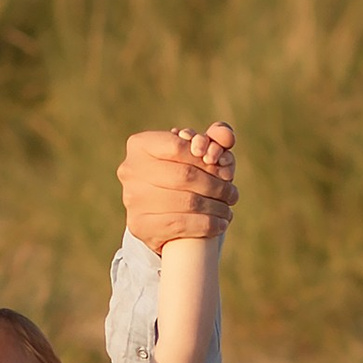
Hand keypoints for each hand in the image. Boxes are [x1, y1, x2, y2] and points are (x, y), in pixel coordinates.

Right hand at [119, 120, 237, 250]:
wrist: (162, 212)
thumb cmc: (184, 173)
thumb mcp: (200, 151)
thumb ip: (217, 137)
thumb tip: (227, 137)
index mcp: (140, 145)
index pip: (178, 146)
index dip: (205, 156)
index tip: (223, 166)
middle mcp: (130, 170)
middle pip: (184, 175)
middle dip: (216, 185)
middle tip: (232, 193)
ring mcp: (131, 199)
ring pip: (186, 201)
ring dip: (216, 207)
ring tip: (228, 209)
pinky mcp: (139, 225)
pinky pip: (180, 224)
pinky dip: (207, 224)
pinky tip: (220, 224)